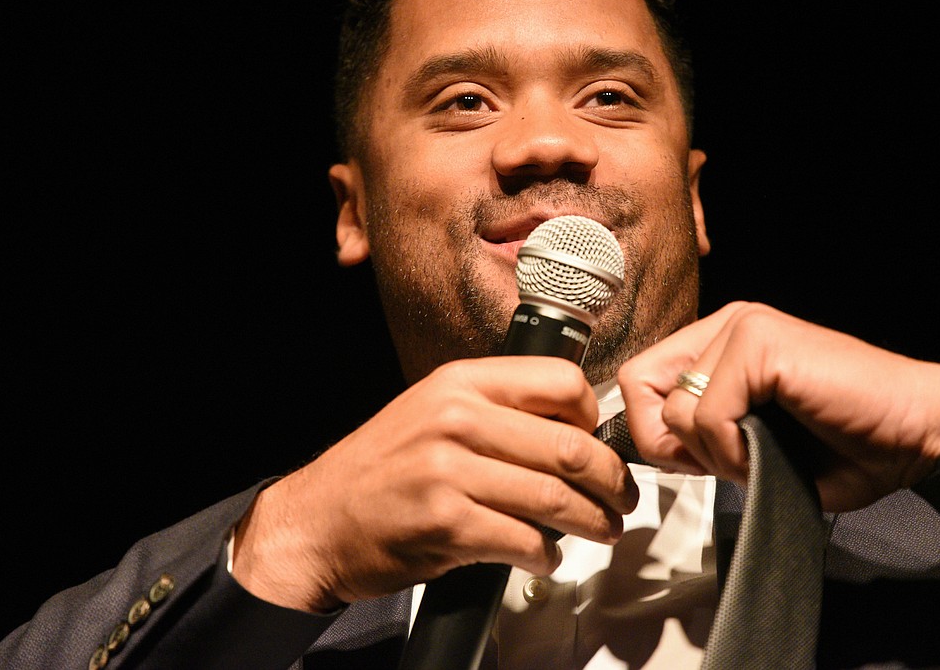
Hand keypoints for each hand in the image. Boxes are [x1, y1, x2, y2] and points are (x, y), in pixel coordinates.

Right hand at [232, 356, 637, 611]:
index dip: (594, 417)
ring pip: (555, 497)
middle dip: (611, 481)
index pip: (561, 381)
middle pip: (569, 447)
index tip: (600, 443)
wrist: (317, 522)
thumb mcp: (431, 412)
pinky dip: (548, 555)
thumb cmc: (381, 471)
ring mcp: (449, 472)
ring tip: (602, 530)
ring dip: (592, 522)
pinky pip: (525, 541)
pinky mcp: (447, 525)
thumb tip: (573, 429)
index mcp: (459, 382)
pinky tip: (546, 557)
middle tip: (621, 500)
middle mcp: (455, 418)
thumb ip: (494, 410)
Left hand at [617, 302, 939, 511]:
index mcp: (722, 343)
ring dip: (714, 453)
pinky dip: (733, 451)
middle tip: (726, 462)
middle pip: (638, 387)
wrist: (917, 433)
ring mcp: (743, 328)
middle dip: (671, 445)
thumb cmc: (847, 443)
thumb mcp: (751, 441)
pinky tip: (772, 451)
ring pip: (674, 408)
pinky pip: (706, 414)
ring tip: (762, 454)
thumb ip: (699, 433)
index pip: (639, 381)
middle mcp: (728, 326)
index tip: (700, 462)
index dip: (655, 432)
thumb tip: (648, 443)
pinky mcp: (760, 342)